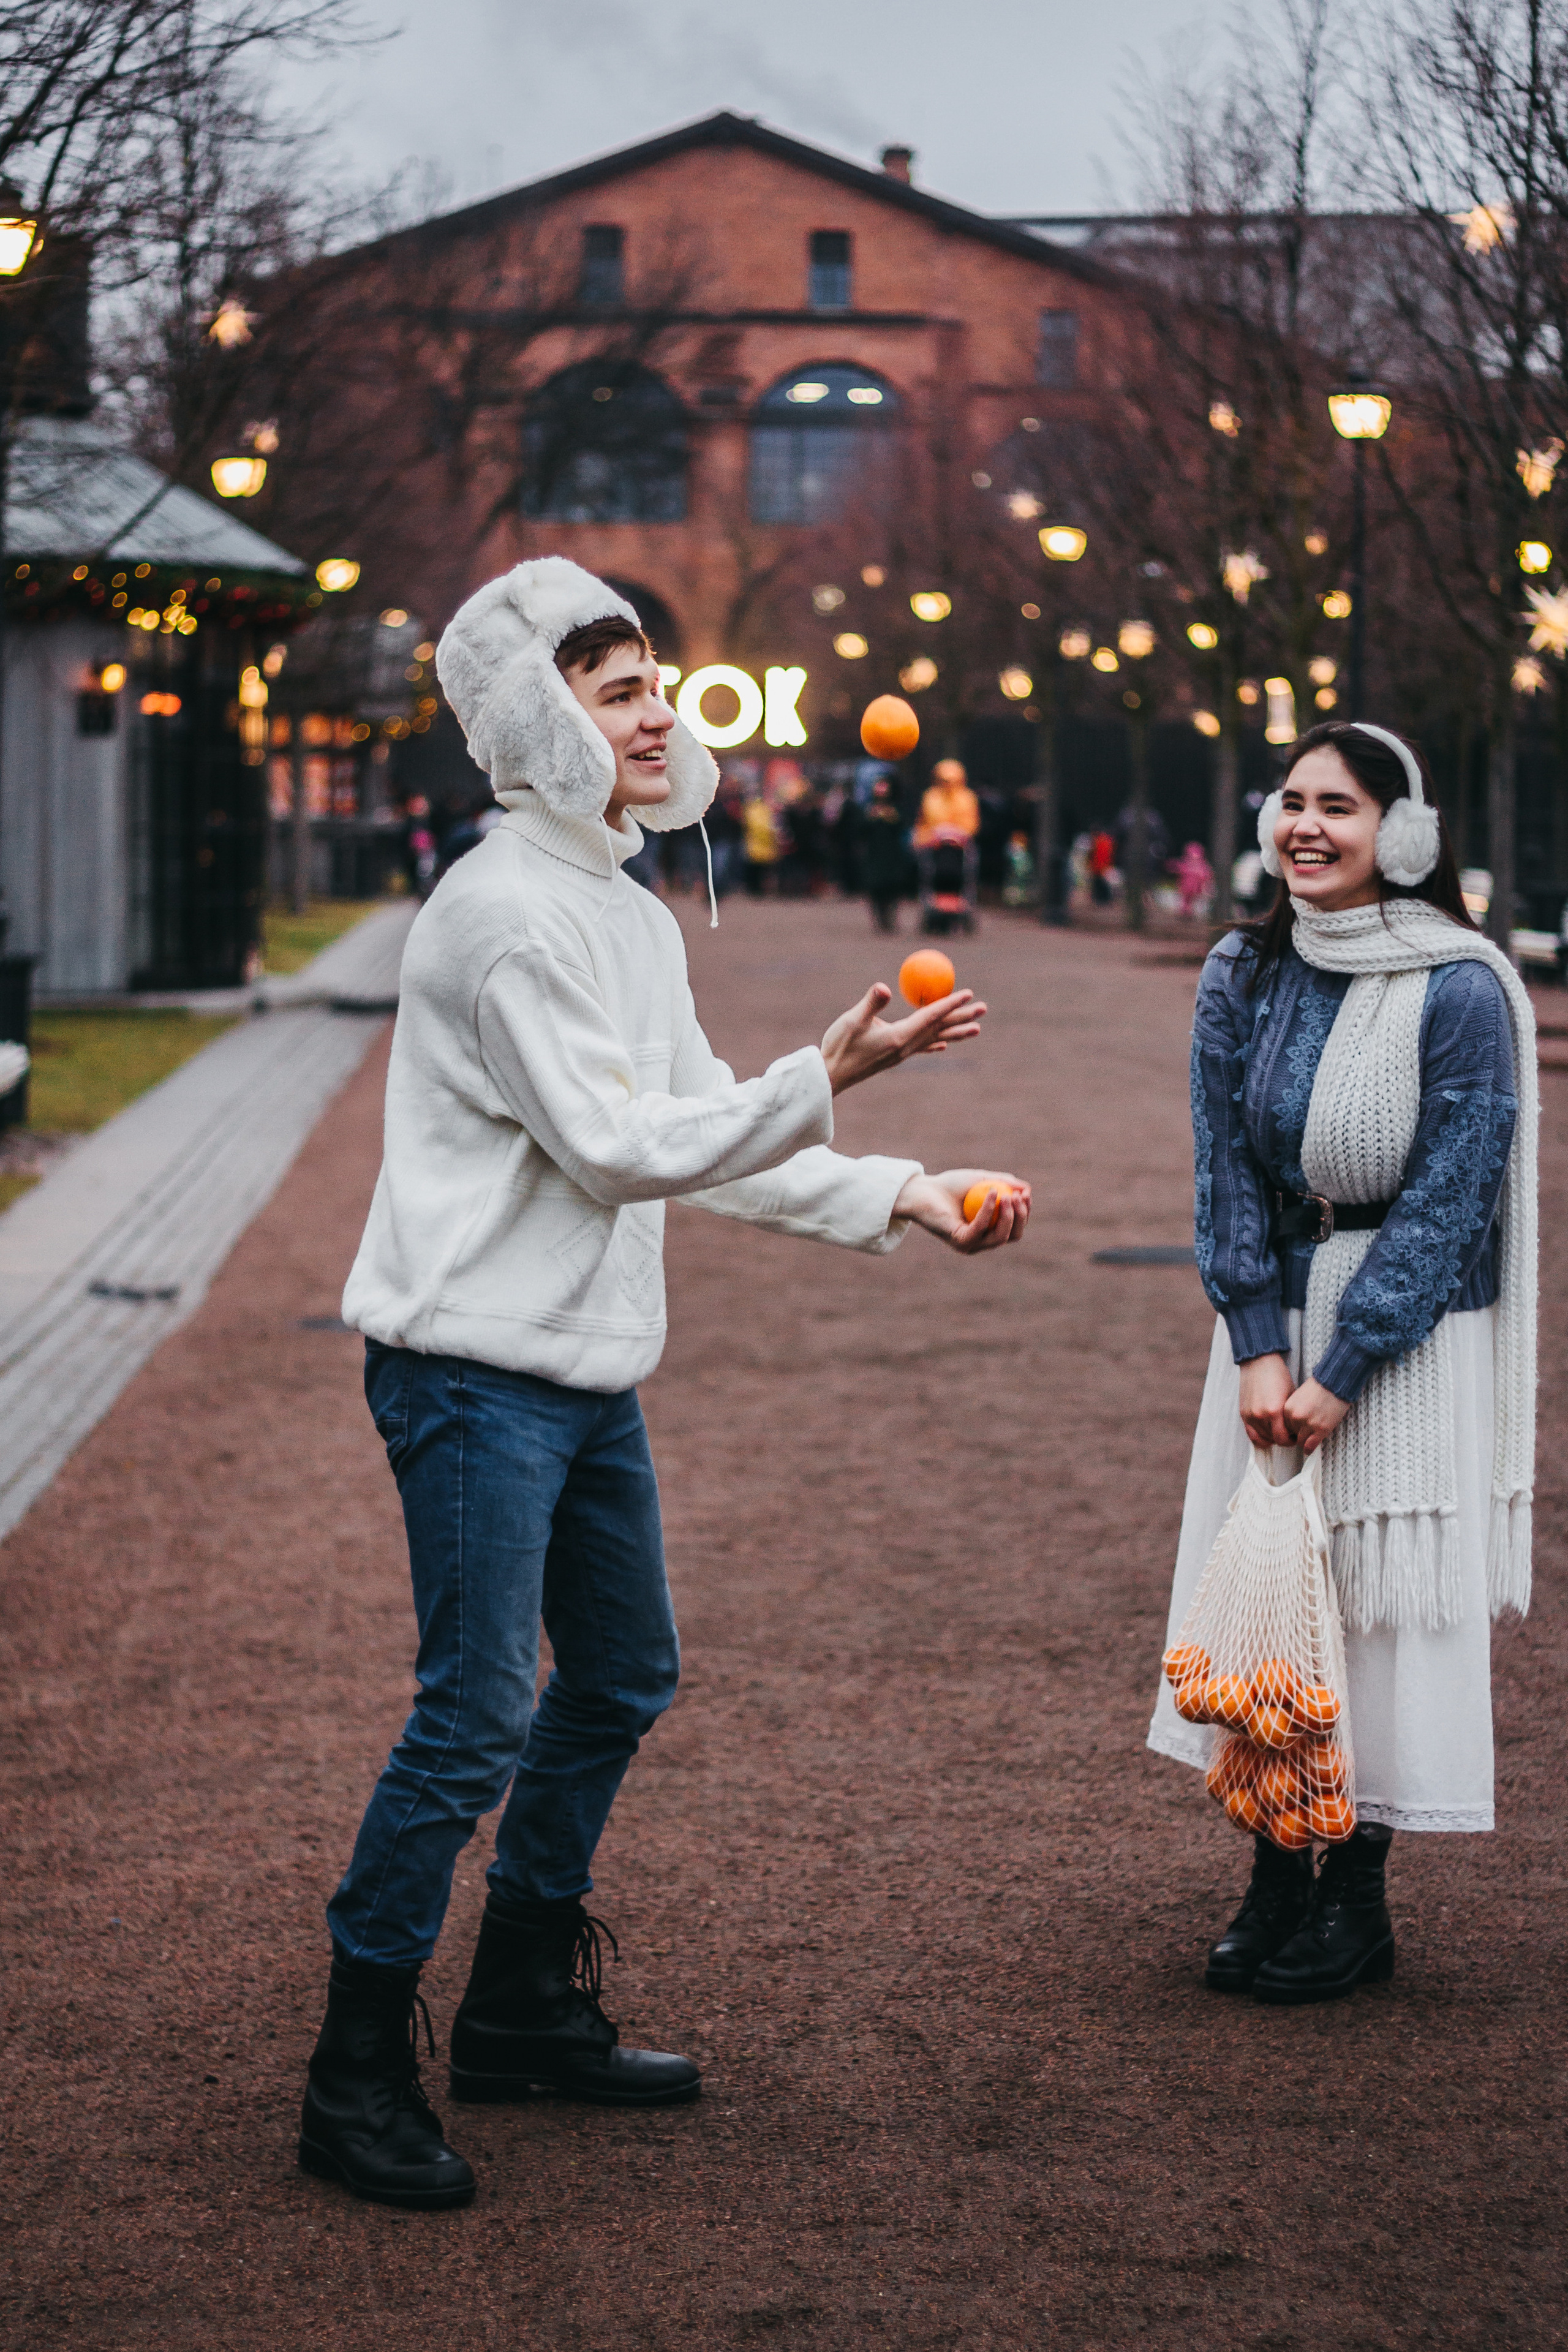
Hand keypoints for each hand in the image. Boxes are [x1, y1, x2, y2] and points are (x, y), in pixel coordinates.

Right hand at [821, 983, 984, 1096]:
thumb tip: (884, 987)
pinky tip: (943, 1045)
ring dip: (956, 1031)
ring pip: (935, 1038)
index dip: (950, 1004)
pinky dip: (936, 1043)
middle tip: (983, 1008)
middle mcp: (905, 1047)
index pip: (931, 1017)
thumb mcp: (852, 1021)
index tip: (969, 993)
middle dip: (962, 1017)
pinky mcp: (894, 1057)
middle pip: (939, 1029)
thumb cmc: (838, 1046)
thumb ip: (871, 1004)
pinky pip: (922, 1048)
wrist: (830, 1076)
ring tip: (977, 1028)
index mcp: (899, 1036)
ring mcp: (901, 1054)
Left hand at [893, 1169, 1030, 1253]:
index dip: (1024, 1213)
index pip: (1014, 1227)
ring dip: (1008, 1216)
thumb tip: (1026, 1188)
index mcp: (989, 1230)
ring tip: (1006, 1194)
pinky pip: (980, 1228)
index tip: (1025, 1194)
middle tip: (1018, 1196)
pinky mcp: (959, 1241)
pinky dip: (988, 1210)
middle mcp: (981, 1241)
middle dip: (1020, 1217)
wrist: (922, 1190)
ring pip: (1000, 1237)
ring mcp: (971, 1244)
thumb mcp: (982, 1179)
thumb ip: (1003, 1183)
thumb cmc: (950, 1185)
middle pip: (1012, 1236)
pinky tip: (992, 1193)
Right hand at [1238, 1353, 1293, 1447]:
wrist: (1259, 1362)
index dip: (1291, 1440)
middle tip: (1289, 1435)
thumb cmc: (1278, 1375)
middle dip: (1283, 1440)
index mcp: (1274, 1411)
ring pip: (1262, 1438)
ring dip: (1271, 1438)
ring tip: (1278, 1432)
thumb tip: (1295, 1430)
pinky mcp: (1243, 1413)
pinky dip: (1259, 1437)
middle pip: (1273, 1439)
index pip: (1282, 1438)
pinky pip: (1251, 1434)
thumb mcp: (1291, 1396)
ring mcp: (1250, 1415)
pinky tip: (1267, 1433)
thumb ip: (1290, 1415)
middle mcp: (1260, 1416)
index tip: (1295, 1437)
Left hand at [1284, 1376, 1350, 1455]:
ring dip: (1305, 1440)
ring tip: (1311, 1436)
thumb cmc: (1318, 1389)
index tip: (1297, 1429)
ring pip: (1300, 1441)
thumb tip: (1290, 1426)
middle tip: (1307, 1430)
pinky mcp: (1320, 1429)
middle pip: (1291, 1434)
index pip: (1283, 1426)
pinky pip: (1309, 1446)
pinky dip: (1309, 1449)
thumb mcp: (1297, 1398)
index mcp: (1287, 1409)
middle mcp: (1295, 1417)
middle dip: (1299, 1433)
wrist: (1334, 1384)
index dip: (1291, 1428)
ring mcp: (1308, 1424)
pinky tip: (1310, 1448)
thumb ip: (1292, 1411)